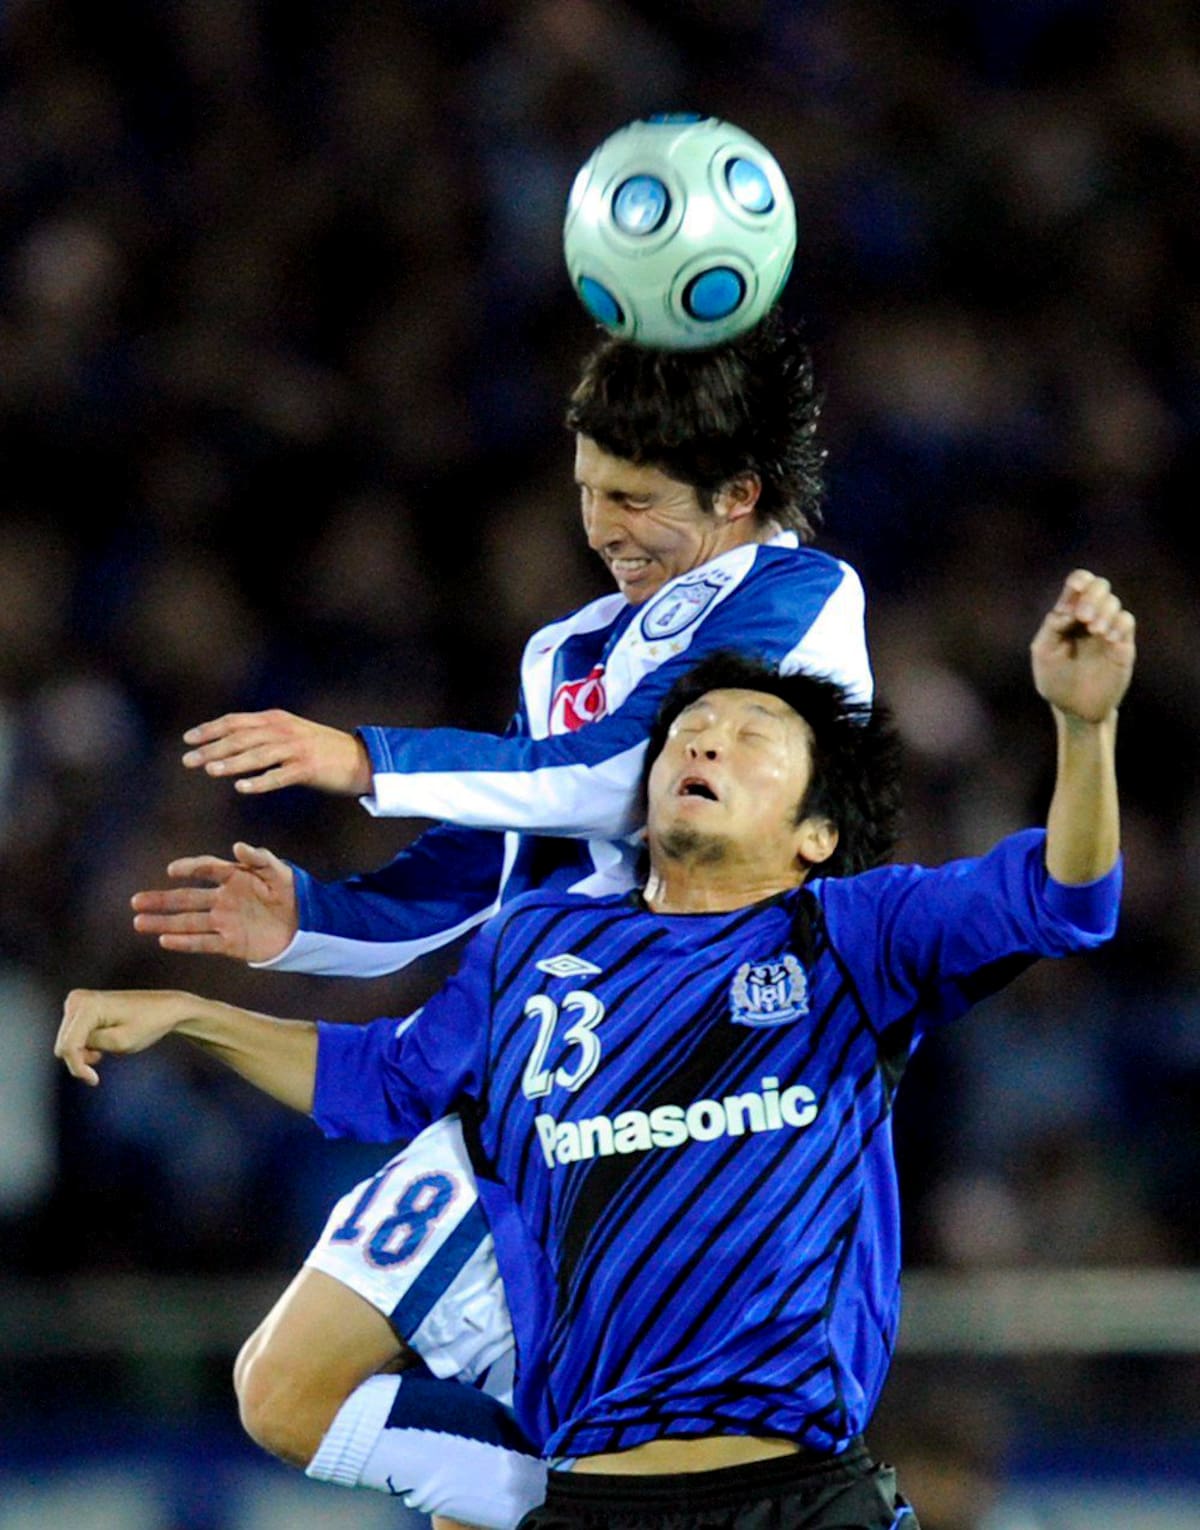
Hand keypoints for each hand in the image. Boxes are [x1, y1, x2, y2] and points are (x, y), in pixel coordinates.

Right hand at [55, 989, 191, 1085]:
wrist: (165, 1008)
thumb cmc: (148, 1023)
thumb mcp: (119, 1042)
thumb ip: (89, 1046)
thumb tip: (68, 1046)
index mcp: (87, 1005)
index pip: (68, 1046)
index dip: (77, 1067)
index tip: (94, 1080)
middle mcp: (77, 999)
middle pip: (63, 1044)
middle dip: (79, 1059)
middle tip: (101, 1061)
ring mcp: (77, 1001)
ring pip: (66, 1041)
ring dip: (82, 1052)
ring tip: (103, 1052)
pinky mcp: (81, 1007)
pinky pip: (72, 1035)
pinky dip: (84, 1045)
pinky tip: (100, 1046)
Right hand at [131, 842, 298, 962]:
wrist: (306, 924)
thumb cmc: (292, 892)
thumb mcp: (279, 871)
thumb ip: (259, 857)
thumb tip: (238, 846)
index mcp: (235, 877)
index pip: (207, 869)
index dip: (190, 868)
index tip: (173, 870)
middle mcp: (224, 899)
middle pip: (187, 898)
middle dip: (161, 899)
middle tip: (136, 900)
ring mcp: (225, 922)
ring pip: (188, 922)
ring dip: (164, 922)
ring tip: (139, 921)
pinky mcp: (231, 943)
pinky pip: (204, 942)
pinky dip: (185, 942)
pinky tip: (164, 940)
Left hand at [180, 709, 372, 795]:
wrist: (362, 760)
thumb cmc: (323, 750)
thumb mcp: (292, 734)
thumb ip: (265, 735)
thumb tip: (232, 743)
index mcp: (277, 720)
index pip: (236, 722)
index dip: (210, 729)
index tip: (188, 739)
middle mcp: (284, 730)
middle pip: (241, 738)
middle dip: (212, 748)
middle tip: (188, 760)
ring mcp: (297, 749)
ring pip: (257, 755)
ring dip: (231, 763)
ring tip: (208, 771)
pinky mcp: (308, 768)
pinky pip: (279, 776)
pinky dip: (259, 782)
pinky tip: (242, 788)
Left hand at [1031, 570, 1135, 723]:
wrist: (1075, 709)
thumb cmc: (1055, 679)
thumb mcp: (1044, 652)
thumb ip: (1052, 627)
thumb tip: (1067, 609)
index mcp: (1067, 615)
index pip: (1078, 585)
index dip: (1079, 581)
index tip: (1075, 588)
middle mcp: (1089, 617)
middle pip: (1100, 586)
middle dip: (1092, 596)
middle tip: (1083, 617)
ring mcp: (1107, 630)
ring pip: (1114, 603)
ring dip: (1104, 612)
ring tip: (1095, 630)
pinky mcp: (1122, 645)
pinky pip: (1127, 623)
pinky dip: (1119, 625)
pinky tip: (1109, 638)